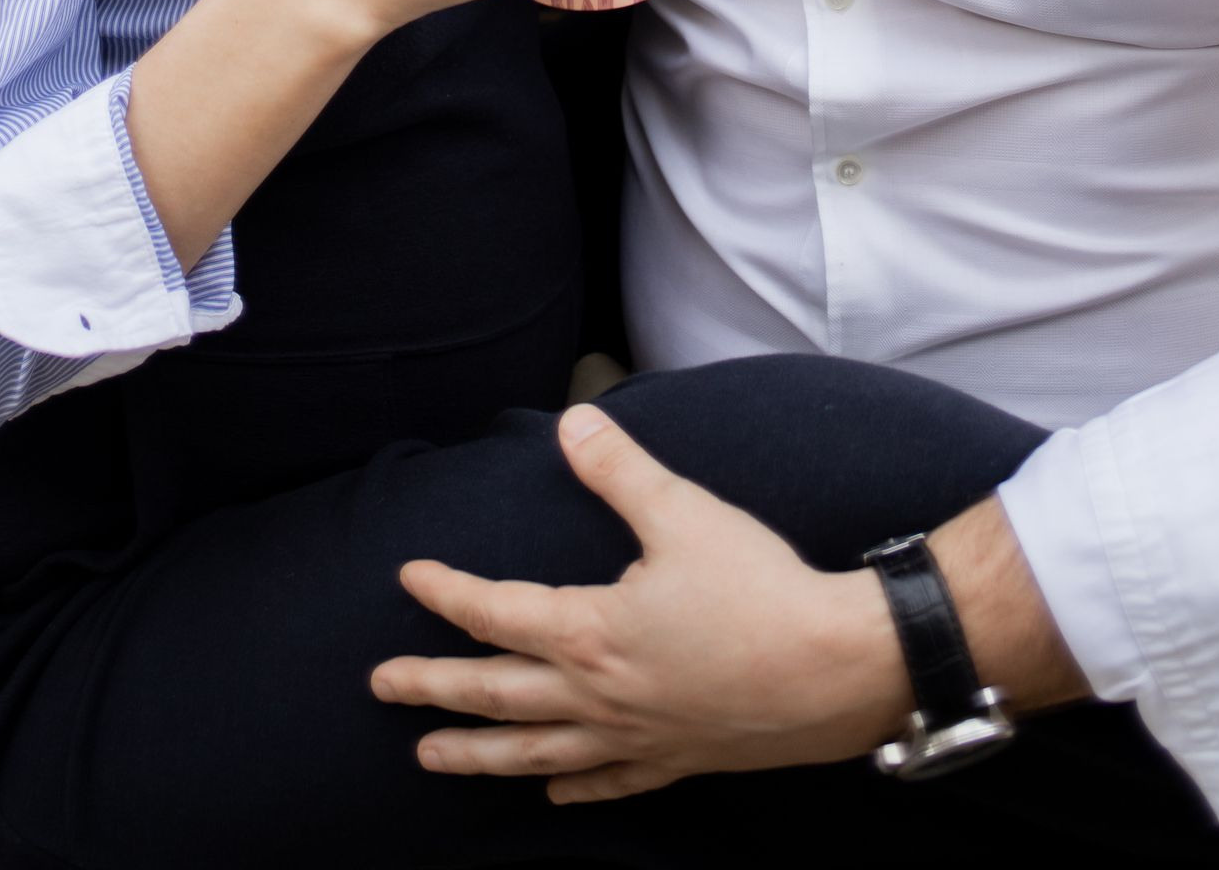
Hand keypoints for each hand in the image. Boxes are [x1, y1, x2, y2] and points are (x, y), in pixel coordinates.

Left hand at [371, 404, 906, 802]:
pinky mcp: (678, 758)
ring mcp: (637, 737)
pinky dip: (573, 788)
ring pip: (536, 753)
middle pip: (496, 694)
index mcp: (591, 633)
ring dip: (477, 755)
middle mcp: (601, 696)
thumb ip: (619, 469)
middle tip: (381, 685)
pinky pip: (609, 783)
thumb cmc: (760, 589)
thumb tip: (571, 422)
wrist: (836, 670)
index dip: (446, 594)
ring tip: (430, 759)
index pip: (496, 613)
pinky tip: (552, 796)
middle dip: (432, 689)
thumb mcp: (683, 512)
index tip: (407, 577)